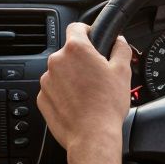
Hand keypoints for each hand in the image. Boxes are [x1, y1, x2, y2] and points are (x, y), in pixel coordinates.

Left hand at [38, 23, 131, 163]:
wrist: (92, 136)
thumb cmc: (107, 105)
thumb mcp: (122, 71)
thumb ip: (121, 48)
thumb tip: (119, 41)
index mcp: (76, 49)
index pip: (76, 27)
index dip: (86, 31)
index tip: (91, 37)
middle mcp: (57, 61)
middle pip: (69, 52)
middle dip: (81, 60)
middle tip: (96, 75)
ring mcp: (46, 80)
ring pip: (60, 72)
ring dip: (71, 78)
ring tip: (88, 93)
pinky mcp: (42, 98)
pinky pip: (53, 89)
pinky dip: (63, 94)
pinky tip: (77, 104)